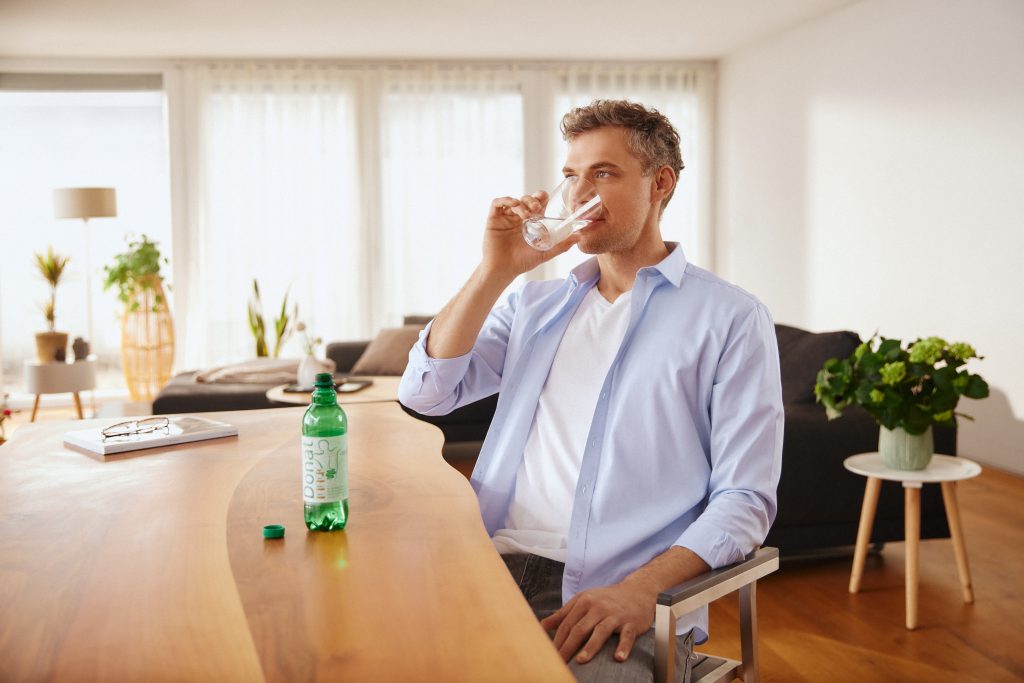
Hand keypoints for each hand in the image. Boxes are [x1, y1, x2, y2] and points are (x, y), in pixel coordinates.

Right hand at [480, 192, 578, 282]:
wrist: (504, 270)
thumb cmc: (522, 262)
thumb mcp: (545, 252)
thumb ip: (561, 245)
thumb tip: (579, 238)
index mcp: (529, 222)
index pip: (536, 203)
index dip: (541, 198)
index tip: (546, 201)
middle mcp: (517, 218)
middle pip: (526, 199)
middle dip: (532, 199)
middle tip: (537, 208)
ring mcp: (505, 217)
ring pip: (514, 200)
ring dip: (522, 203)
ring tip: (526, 214)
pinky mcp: (494, 219)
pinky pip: (497, 203)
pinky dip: (506, 200)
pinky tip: (514, 207)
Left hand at [539, 579, 657, 664]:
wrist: (637, 591)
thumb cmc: (606, 599)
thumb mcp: (583, 601)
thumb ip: (563, 614)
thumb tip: (543, 625)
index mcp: (584, 601)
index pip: (567, 624)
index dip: (557, 640)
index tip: (550, 655)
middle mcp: (598, 607)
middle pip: (580, 629)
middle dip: (568, 647)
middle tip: (560, 662)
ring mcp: (615, 615)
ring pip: (601, 631)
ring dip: (590, 646)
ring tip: (581, 660)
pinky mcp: (631, 622)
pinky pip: (627, 636)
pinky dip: (623, 647)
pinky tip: (618, 657)